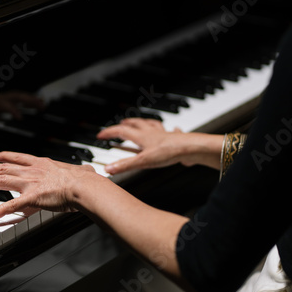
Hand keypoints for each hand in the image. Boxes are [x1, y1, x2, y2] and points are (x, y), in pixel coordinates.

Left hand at [0, 75, 42, 132]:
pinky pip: (9, 105)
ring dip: (28, 101)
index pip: (5, 104)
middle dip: (30, 100)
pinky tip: (22, 113)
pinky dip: (18, 107)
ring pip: (15, 99)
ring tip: (41, 105)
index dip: (12, 110)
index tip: (20, 118)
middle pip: (16, 96)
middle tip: (43, 105)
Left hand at [0, 151, 94, 218]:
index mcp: (43, 164)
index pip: (20, 158)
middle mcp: (33, 171)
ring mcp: (31, 183)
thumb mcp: (81, 170)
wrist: (83, 186)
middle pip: (4, 167)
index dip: (6, 156)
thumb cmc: (84, 180)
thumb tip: (89, 171)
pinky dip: (2, 209)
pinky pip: (13, 204)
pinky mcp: (32, 197)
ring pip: (2, 181)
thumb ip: (81, 170)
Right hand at [97, 118, 223, 173]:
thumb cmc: (169, 152)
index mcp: (142, 137)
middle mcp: (152, 133)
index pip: (121, 132)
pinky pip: (171, 131)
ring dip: (144, 123)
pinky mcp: (175, 139)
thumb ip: (125, 165)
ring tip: (141, 122)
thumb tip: (108, 169)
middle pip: (136, 124)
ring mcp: (164, 134)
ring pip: (151, 125)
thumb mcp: (143, 162)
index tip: (101, 135)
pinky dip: (169, 129)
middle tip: (120, 124)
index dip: (109, 133)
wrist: (190, 148)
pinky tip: (173, 128)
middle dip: (126, 124)